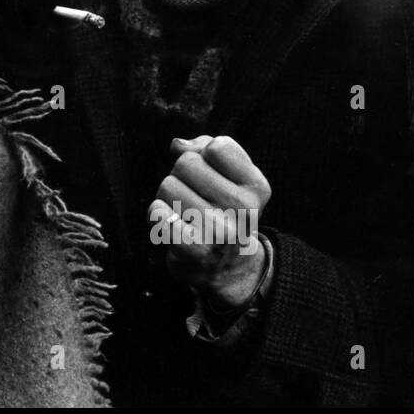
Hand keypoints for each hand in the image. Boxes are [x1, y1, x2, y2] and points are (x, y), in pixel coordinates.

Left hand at [148, 135, 271, 310]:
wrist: (225, 268)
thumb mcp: (228, 176)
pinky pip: (158, 212)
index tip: (212, 177)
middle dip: (182, 176)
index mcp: (256, 188)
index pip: (216, 146)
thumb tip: (177, 145)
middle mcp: (244, 210)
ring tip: (185, 214)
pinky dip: (157, 215)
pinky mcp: (193, 249)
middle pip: (185, 163)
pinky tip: (171, 224)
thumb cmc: (221, 210)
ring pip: (167, 185)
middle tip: (195, 198)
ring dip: (167, 197)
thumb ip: (203, 148)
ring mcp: (220, 231)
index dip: (205, 156)